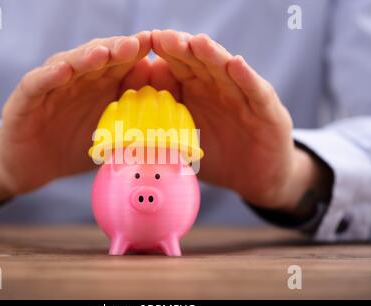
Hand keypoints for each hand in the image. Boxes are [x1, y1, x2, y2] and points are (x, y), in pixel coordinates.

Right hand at [0, 32, 150, 204]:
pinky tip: (63, 71)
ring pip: (68, 65)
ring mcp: (49, 87)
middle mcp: (75, 79)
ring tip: (104, 53)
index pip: (118, 63)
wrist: (34, 166)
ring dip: (86, 57)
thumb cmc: (75, 145)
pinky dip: (49, 77)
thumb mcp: (108, 132)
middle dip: (116, 49)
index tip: (157, 44)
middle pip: (96, 58)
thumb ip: (129, 114)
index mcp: (97, 84)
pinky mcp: (25, 100)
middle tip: (136, 44)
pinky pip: (37, 84)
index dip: (136, 52)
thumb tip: (157, 98)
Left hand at [150, 30, 331, 212]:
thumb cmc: (218, 155)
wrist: (256, 177)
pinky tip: (236, 64)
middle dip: (182, 49)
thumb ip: (163, 125)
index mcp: (198, 90)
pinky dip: (246, 79)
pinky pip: (255, 92)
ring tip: (197, 43)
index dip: (164, 54)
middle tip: (163, 37)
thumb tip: (129, 115)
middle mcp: (220, 88)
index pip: (179, 66)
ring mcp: (244, 97)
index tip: (145, 42)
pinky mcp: (267, 111)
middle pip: (200, 62)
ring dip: (212, 56)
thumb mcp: (185, 140)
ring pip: (226, 72)